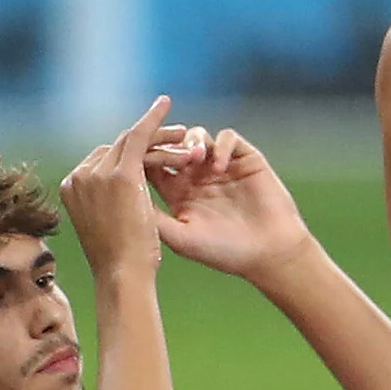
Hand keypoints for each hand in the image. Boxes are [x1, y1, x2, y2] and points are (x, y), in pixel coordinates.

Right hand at [59, 100, 181, 283]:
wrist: (123, 274)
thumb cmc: (122, 258)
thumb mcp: (109, 223)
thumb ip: (110, 201)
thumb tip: (124, 194)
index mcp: (72, 188)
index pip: (105, 157)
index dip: (135, 151)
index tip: (158, 150)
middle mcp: (79, 177)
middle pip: (119, 146)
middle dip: (151, 139)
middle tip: (180, 135)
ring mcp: (96, 174)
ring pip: (132, 141)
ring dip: (160, 136)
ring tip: (186, 135)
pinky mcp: (120, 174)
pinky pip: (140, 136)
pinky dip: (153, 119)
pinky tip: (165, 104)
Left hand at [142, 124, 313, 279]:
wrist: (268, 253)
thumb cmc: (222, 252)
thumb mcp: (178, 237)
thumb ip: (152, 215)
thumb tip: (122, 192)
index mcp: (176, 193)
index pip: (150, 164)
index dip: (141, 156)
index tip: (136, 159)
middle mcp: (196, 176)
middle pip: (171, 145)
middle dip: (165, 143)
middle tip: (165, 149)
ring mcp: (221, 166)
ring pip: (197, 136)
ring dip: (191, 143)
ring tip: (194, 159)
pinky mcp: (245, 159)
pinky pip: (228, 138)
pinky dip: (220, 146)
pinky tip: (219, 167)